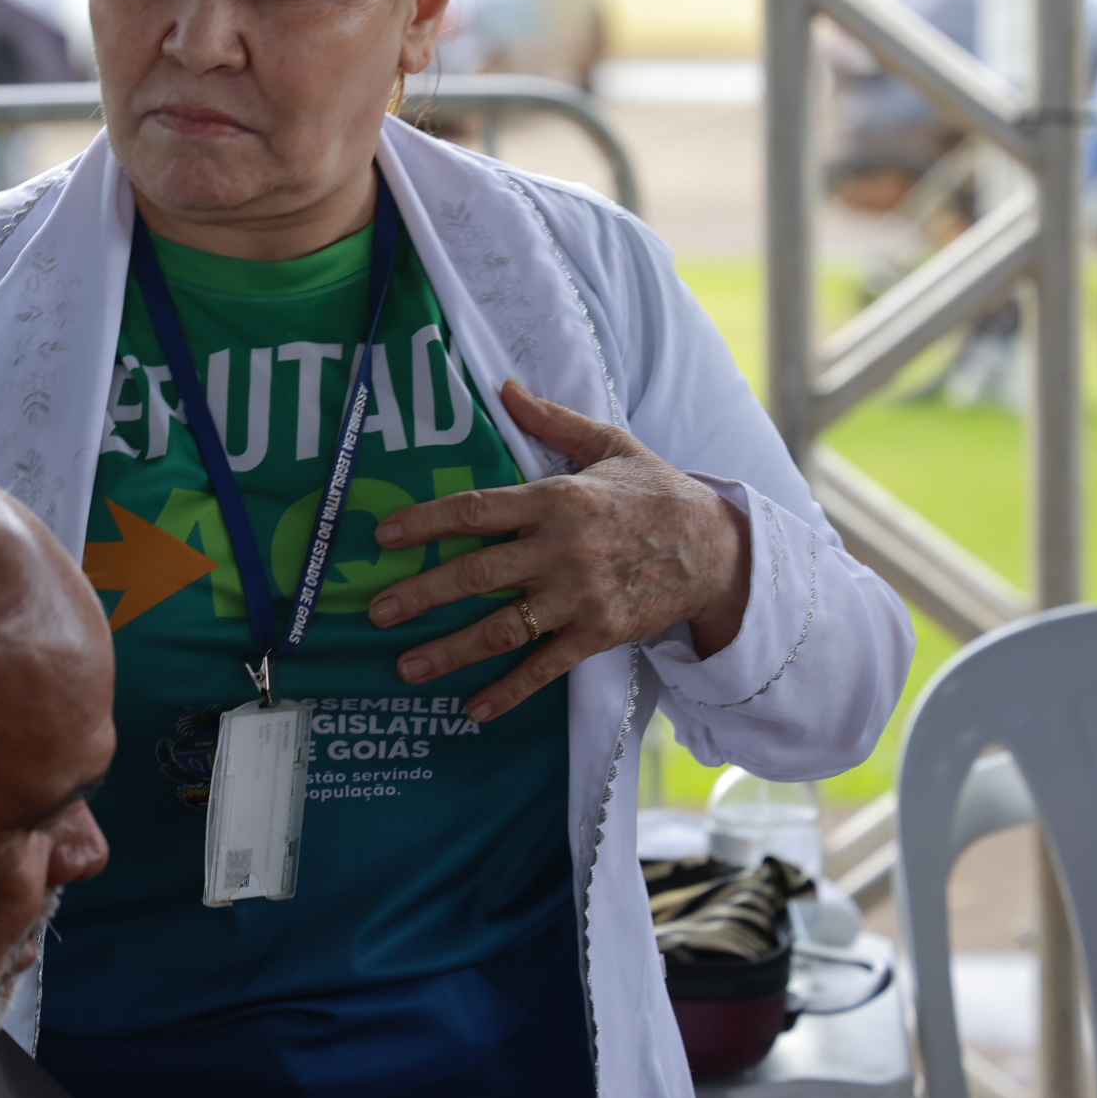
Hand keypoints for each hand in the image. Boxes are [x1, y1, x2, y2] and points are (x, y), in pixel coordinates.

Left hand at [365, 378, 752, 722]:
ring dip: (450, 651)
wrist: (720, 549)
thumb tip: (505, 388)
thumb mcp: (610, 444)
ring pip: (501, 628)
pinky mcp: (598, 634)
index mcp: (556, 499)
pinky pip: (545, 667)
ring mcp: (578, 596)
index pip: (476, 510)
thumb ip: (553, 421)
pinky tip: (473, 709)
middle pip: (475, 575)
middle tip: (376, 611)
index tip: (384, 536)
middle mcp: (560, 549)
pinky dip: (508, 692)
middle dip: (420, 594)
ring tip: (406, 668)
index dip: (426, 522)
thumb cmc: (658, 492)